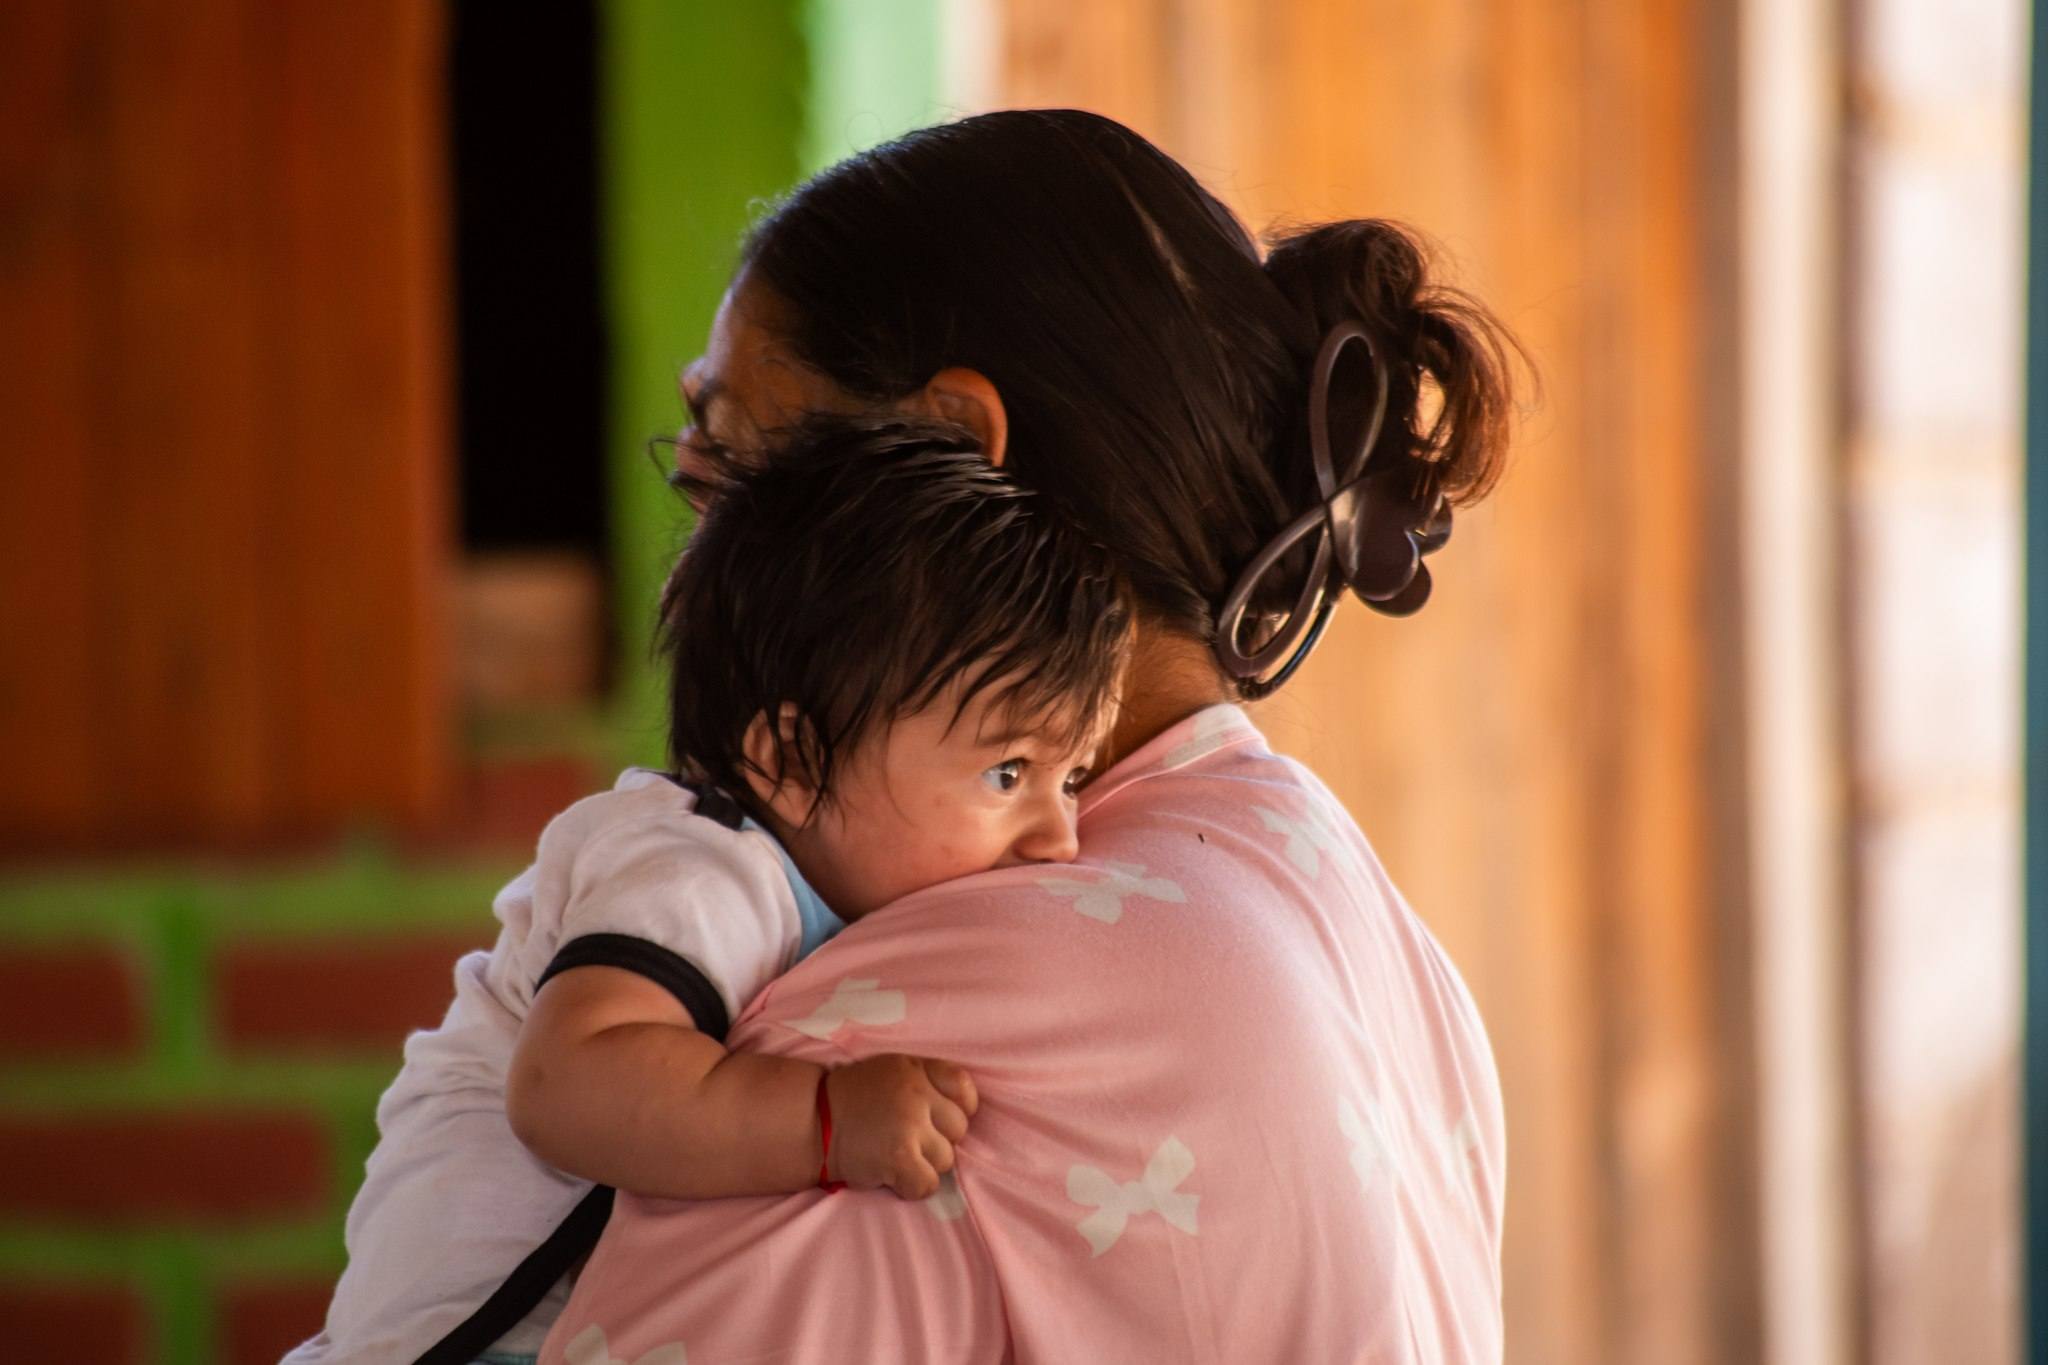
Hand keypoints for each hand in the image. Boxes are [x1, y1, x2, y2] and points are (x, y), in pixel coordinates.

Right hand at [824, 1054, 978, 1198]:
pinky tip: (894, 1176)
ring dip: (924, 1164)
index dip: (958, 1108)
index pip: (964, 1088)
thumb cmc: (853, 1101)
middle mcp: (917, 1093)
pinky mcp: (900, 1157)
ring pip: (946, 1159)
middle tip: (908, 1140)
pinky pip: (929, 1184)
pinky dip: (913, 1187)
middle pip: (958, 1129)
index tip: (937, 1118)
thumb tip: (964, 1111)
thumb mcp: (891, 1072)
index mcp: (916, 1069)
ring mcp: (909, 1125)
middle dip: (937, 1139)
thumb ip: (926, 1082)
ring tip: (895, 1156)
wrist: (812, 1123)